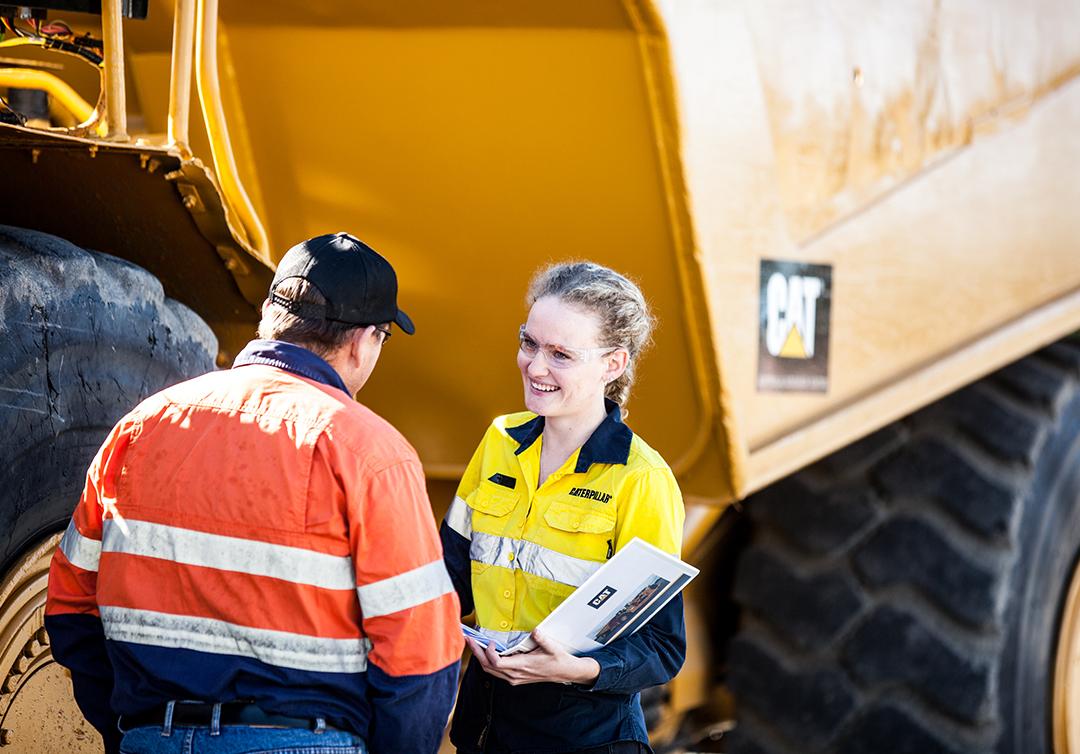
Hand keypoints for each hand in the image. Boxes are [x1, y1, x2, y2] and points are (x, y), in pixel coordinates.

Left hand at [466, 630, 600, 686]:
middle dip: (477, 653)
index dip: (489, 652)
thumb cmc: (558, 661)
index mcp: (522, 666)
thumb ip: (542, 639)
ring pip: (490, 670)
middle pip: (488, 667)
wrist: (565, 673)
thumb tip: (535, 630)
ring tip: (474, 644)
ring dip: (481, 657)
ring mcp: (514, 677)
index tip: (490, 642)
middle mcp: (515, 674)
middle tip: (469, 639)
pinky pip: (496, 671)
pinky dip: (488, 661)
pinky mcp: (515, 677)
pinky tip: (486, 652)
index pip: (497, 663)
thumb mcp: (552, 648)